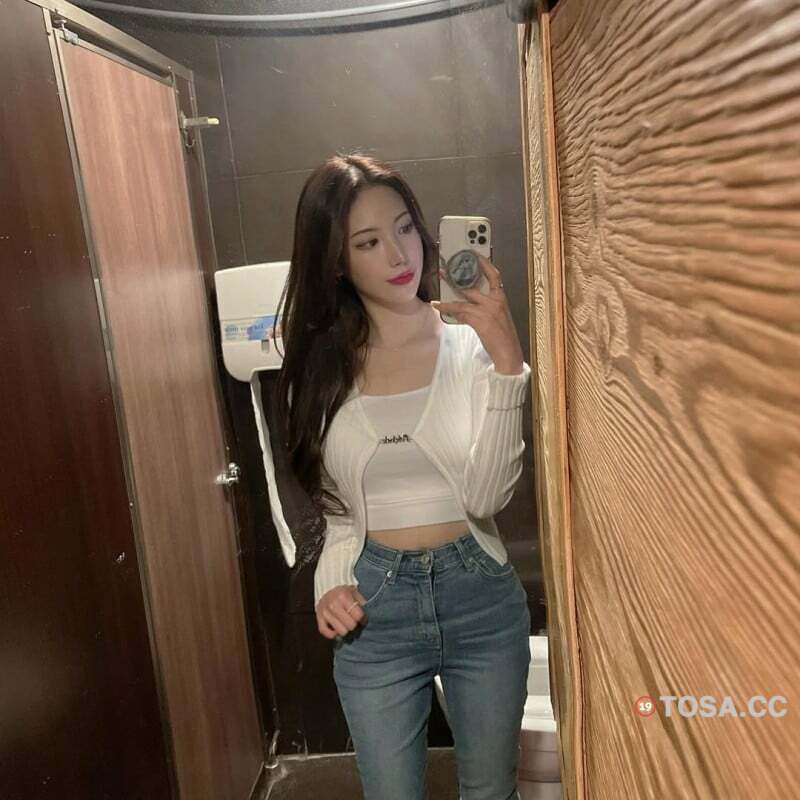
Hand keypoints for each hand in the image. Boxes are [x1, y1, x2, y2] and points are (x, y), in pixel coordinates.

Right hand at [316, 584, 367, 638]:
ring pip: (340, 631)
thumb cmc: (344, 592)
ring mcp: (324, 612)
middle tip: (354, 621)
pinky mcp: (318, 618)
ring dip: (345, 630)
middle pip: (350, 625)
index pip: (358, 616)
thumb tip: (365, 617)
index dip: (362, 619)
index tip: (362, 618)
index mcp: (343, 596)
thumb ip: (361, 603)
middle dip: (354, 625)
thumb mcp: (355, 593)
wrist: (328, 588)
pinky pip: (325, 632)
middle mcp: (333, 604)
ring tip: (346, 625)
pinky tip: (337, 630)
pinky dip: (332, 634)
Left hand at [431, 253, 523, 373]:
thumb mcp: (498, 317)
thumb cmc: (503, 337)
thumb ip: (485, 308)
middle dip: (457, 278)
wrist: (509, 352)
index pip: (494, 275)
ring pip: (463, 299)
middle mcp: (495, 301)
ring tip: (437, 291)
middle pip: (473, 285)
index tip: (475, 254)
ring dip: (448, 296)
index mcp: (501, 298)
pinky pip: (460, 312)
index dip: (484, 263)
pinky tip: (438, 306)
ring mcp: (487, 310)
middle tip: (444, 270)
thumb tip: (465, 306)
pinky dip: (447, 309)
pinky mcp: (479, 320)